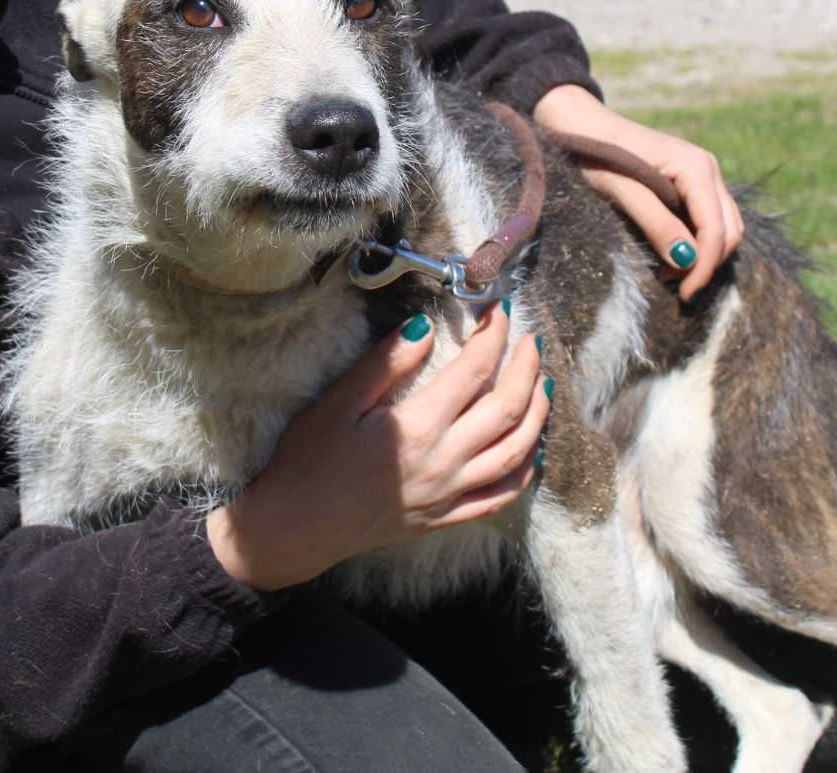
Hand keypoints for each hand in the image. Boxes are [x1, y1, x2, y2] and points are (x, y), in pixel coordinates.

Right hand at [206, 303, 546, 591]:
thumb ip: (385, 364)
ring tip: (543, 385)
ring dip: (538, 416)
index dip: (493, 336)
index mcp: (418, 427)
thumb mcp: (337, 403)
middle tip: (531, 341)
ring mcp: (450, 494)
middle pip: (508, 409)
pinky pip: (500, 498)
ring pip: (516, 453)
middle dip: (527, 369)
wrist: (293, 527)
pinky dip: (525, 474)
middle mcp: (445, 462)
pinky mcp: (445, 518)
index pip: (473, 370)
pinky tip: (533, 454)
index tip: (498, 309)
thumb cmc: (308, 460)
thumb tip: (425, 326)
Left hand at [533, 84, 744, 300]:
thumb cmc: (595, 154)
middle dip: (708, 263)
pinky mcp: (690, 182)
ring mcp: (702, 174)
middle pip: (729, 229)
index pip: (716, 228)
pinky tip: (670, 254)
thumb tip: (687, 260)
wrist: (580, 124)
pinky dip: (696, 241)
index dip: (705, 265)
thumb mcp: (622, 190)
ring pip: (723, 225)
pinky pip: (707, 217)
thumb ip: (656, 222)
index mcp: (696, 167)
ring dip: (704, 255)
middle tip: (677, 288)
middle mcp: (707, 168)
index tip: (684, 293)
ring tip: (670, 275)